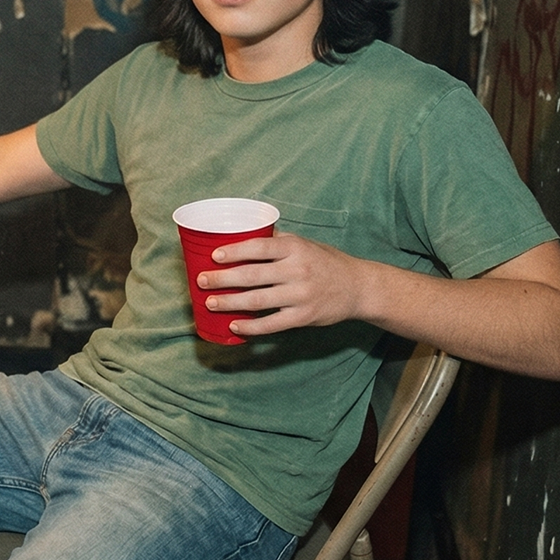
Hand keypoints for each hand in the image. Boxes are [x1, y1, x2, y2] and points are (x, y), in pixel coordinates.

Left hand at [194, 231, 371, 337]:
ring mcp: (300, 295)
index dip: (234, 251)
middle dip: (222, 279)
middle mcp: (297, 270)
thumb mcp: (304, 244)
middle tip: (202, 281)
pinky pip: (272, 324)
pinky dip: (251, 326)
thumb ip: (277, 241)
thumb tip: (243, 233)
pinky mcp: (304, 317)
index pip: (259, 246)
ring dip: (230, 303)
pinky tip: (234, 325)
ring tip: (210, 302)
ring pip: (258, 300)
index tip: (214, 256)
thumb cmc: (325, 262)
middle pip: (252, 274)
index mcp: (295, 248)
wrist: (358, 287)